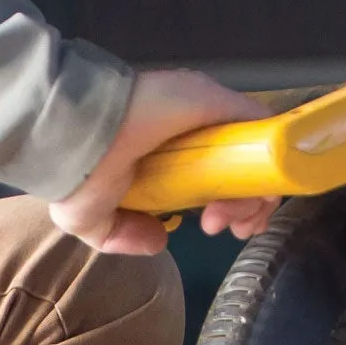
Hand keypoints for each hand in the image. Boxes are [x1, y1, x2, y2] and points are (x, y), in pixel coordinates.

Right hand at [49, 69, 281, 254]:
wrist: (75, 136)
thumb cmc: (77, 176)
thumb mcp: (89, 222)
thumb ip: (123, 236)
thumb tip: (160, 241)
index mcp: (163, 167)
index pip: (210, 184)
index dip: (228, 208)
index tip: (224, 230)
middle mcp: (189, 141)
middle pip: (239, 170)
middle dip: (247, 207)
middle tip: (234, 229)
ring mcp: (205, 119)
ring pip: (252, 151)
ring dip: (258, 189)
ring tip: (237, 217)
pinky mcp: (216, 102)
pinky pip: (257, 124)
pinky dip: (270, 151)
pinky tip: (262, 184)